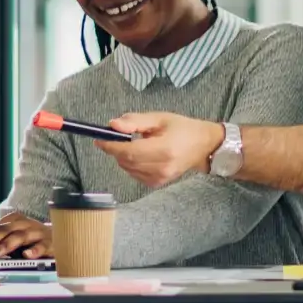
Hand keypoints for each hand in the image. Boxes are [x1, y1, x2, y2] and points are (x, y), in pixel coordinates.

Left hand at [0, 212, 51, 260]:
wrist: (60, 236)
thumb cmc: (32, 238)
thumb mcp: (14, 237)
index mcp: (13, 220)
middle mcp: (24, 223)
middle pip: (4, 230)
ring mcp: (37, 232)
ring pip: (19, 237)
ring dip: (5, 245)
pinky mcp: (50, 242)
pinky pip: (41, 246)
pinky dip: (34, 250)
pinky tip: (27, 255)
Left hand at [99, 114, 226, 189]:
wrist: (203, 146)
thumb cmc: (182, 128)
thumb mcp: (159, 118)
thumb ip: (135, 121)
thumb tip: (112, 125)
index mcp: (164, 149)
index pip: (129, 151)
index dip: (111, 146)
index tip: (99, 138)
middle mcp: (162, 167)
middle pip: (126, 161)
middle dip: (115, 149)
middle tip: (115, 137)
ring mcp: (160, 178)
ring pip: (128, 169)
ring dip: (123, 157)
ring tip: (135, 144)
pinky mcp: (157, 183)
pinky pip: (134, 174)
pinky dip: (131, 164)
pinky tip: (141, 155)